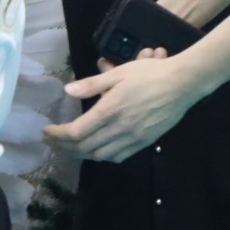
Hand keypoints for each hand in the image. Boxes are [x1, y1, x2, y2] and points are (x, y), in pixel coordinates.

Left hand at [42, 47, 200, 161]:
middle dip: (64, 146)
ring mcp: (134, 138)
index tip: (46, 131)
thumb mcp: (118, 73)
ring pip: (100, 155)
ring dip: (81, 153)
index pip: (76, 132)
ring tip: (69, 146)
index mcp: (110, 110)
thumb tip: (67, 91)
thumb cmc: (149, 74)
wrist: (183, 84)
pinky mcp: (145, 142)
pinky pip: (118, 156)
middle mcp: (120, 129)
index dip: (58, 135)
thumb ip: (91, 85)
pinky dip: (102, 155)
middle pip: (84, 147)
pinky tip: (96, 149)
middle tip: (51, 141)